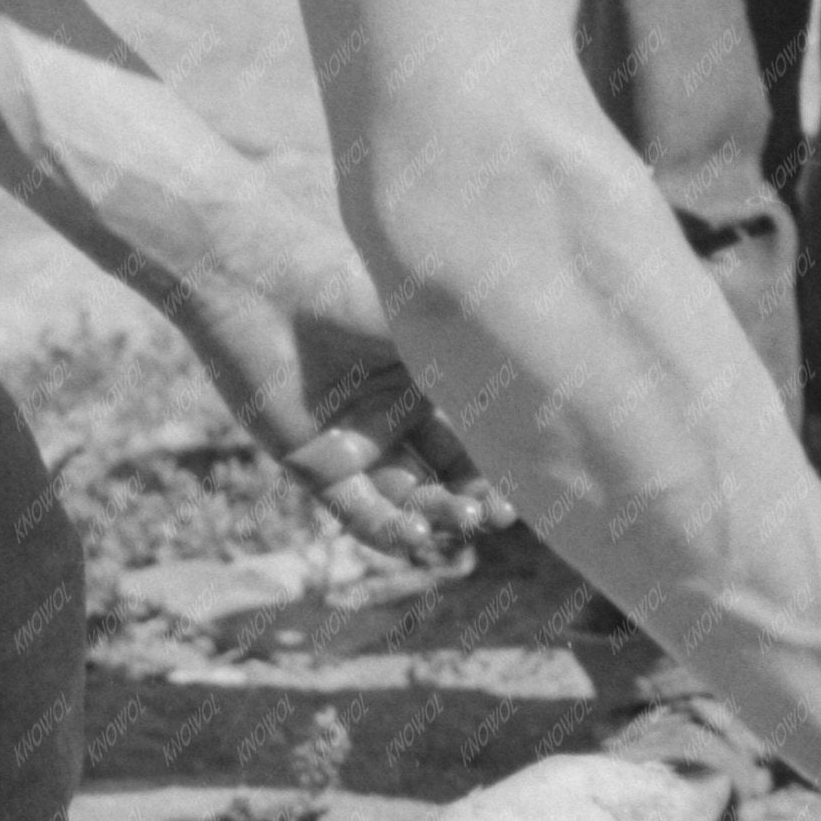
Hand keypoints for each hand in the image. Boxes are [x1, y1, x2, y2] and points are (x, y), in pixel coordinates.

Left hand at [203, 292, 513, 568]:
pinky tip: (415, 535)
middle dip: (475, 499)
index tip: (530, 487)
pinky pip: (357, 512)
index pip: (477, 435)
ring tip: (459, 522)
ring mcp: (355, 442)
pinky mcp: (313, 464)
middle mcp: (395, 413)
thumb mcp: (427, 325)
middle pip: (448, 475)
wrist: (262, 285)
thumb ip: (478, 362)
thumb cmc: (346, 288)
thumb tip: (558, 390)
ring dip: (437, 517)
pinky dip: (388, 530)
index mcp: (428, 376)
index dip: (504, 466)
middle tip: (495, 513)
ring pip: (408, 499)